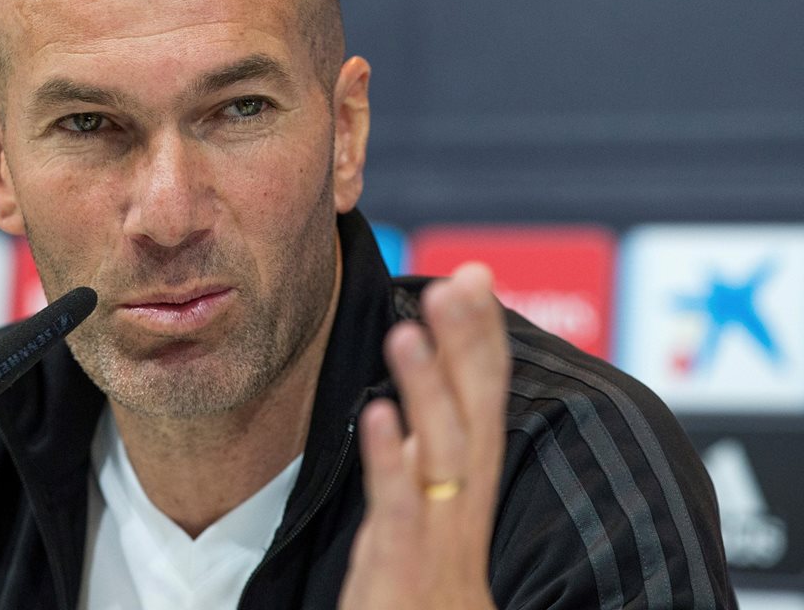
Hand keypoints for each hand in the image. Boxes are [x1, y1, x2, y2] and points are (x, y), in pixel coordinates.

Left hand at [339, 263, 510, 609]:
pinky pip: (400, 515)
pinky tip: (378, 417)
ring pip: (442, 456)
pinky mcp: (403, 578)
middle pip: (474, 420)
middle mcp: (459, 517)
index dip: (478, 343)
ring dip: (428, 391)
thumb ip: (418, 477)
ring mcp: (435, 548)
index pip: (479, 408)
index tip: (473, 279)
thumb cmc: (409, 606)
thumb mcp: (417, 534)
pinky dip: (392, 463)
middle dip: (469, 348)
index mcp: (460, 501)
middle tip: (463, 280)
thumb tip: (407, 416)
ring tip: (409, 330)